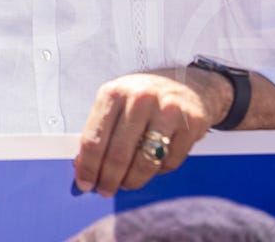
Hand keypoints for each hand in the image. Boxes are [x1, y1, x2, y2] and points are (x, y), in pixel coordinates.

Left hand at [72, 68, 228, 195]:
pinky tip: (152, 167)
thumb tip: (83, 167)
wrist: (188, 84)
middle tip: (105, 191)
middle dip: (109, 179)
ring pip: (145, 162)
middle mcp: (139, 99)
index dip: (87, 166)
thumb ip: (100, 132)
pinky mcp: (191, 124)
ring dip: (132, 180)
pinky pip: (170, 162)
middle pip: (118, 153)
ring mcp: (167, 110)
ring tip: (126, 184)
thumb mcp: (116, 103)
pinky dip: (158, 172)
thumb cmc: (143, 98)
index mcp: (114, 93)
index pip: (94, 138)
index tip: (84, 184)